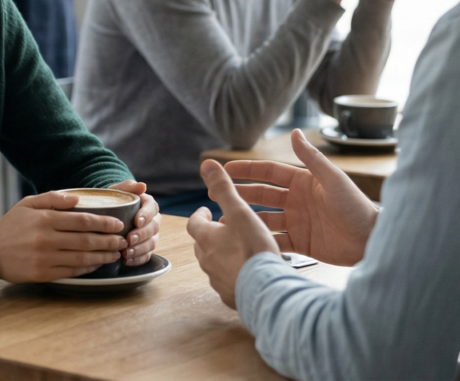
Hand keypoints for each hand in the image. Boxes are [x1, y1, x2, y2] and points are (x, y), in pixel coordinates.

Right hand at [0, 190, 127, 282]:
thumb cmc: (11, 225)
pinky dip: (87, 267)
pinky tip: (97, 264)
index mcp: (45, 219)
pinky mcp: (43, 274)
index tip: (118, 223)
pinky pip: (71, 271)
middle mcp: (46, 239)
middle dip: (108, 241)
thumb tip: (78, 198)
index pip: (82, 220)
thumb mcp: (28, 204)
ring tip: (115, 253)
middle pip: (86, 240)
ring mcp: (45, 258)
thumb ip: (53, 199)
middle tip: (122, 240)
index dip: (103, 222)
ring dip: (102, 256)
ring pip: (82, 257)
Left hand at [109, 180, 160, 265]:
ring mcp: (150, 236)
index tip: (137, 221)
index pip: (152, 209)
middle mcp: (152, 220)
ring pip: (151, 244)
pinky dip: (138, 260)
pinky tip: (127, 261)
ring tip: (126, 253)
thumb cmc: (112, 201)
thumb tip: (142, 186)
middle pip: (153, 228)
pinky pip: (146, 256)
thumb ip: (128, 186)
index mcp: (148, 205)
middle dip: (142, 235)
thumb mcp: (116, 191)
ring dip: (140, 249)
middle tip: (130, 239)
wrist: (105, 215)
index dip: (146, 216)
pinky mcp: (145, 249)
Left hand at [187, 160, 279, 308]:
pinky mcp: (231, 296)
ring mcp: (217, 280)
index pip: (194, 223)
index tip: (207, 211)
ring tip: (235, 250)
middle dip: (208, 235)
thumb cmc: (253, 249)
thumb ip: (224, 189)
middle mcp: (207, 260)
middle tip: (220, 229)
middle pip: (201, 244)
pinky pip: (227, 282)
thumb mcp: (240, 212)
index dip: (200, 215)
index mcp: (206, 238)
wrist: (265, 290)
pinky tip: (245, 273)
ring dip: (220, 255)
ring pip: (213, 264)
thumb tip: (207, 164)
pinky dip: (232, 274)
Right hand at [226, 129, 378, 265]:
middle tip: (215, 194)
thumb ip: (311, 158)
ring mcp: (298, 222)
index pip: (269, 172)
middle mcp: (297, 200)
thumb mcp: (333, 180)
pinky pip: (275, 240)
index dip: (247, 169)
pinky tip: (245, 242)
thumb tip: (294, 132)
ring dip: (246, 219)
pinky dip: (261, 240)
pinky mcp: (302, 243)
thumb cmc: (356, 207)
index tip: (225, 168)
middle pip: (261, 195)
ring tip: (224, 221)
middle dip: (239, 194)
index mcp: (303, 182)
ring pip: (264, 218)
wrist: (372, 241)